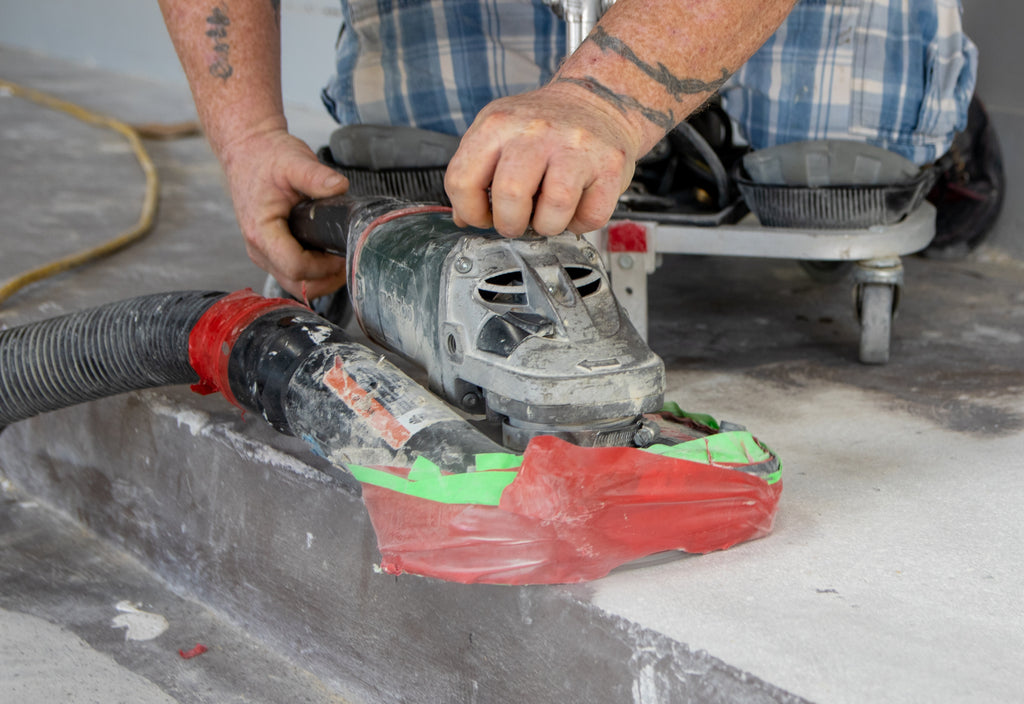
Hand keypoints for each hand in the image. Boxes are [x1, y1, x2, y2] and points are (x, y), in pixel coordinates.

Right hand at [220, 121, 349, 298]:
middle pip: (297, 284)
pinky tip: (328, 256)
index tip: (342, 252)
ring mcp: (263, 253)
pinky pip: (293, 275)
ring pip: (296, 286)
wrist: (247, 152)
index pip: (296, 267)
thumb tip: (339, 186)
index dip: (324, 266)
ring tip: (340, 257)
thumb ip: (316, 176)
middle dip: (327, 278)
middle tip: (348, 258)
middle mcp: (259, 248)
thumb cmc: (266, 158)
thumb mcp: (294, 161)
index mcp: (261, 231)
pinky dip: (314, 273)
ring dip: (322, 279)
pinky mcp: (270, 253)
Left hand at [445, 83, 643, 237]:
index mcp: (498, 124)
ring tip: (548, 215)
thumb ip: (474, 172)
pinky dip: (580, 223)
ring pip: (553, 211)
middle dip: (509, 224)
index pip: (462, 180)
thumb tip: (463, 218)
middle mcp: (536, 130)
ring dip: (547, 226)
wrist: (598, 100)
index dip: (470, 211)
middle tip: (517, 222)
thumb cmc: (544, 126)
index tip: (484, 216)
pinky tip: (575, 208)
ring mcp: (575, 146)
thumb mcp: (498, 133)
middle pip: (509, 196)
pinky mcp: (609, 164)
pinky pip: (590, 216)